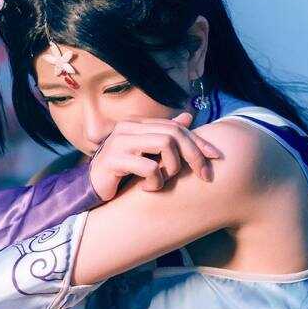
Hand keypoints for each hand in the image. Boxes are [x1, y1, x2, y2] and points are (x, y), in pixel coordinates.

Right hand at [88, 111, 223, 201]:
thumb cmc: (121, 173)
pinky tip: (147, 189)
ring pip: (165, 145)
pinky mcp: (113, 160)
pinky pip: (149, 167)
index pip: (176, 128)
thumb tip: (188, 118)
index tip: (216, 158)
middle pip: (174, 134)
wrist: (91, 190)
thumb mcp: (146, 154)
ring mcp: (119, 142)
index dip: (199, 142)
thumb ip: (164, 136)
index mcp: (137, 124)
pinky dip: (155, 182)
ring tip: (163, 181)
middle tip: (204, 176)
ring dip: (172, 168)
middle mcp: (128, 128)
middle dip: (194, 155)